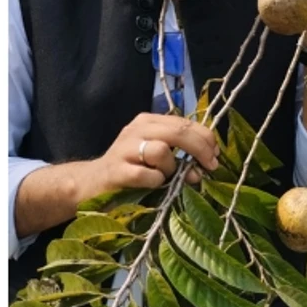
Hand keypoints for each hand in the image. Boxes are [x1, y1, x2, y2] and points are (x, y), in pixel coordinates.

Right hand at [96, 113, 219, 191]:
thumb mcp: (156, 157)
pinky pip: (147, 174)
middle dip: (199, 149)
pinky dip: (156, 181)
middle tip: (209, 167)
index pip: (185, 123)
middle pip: (178, 132)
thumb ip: (179, 156)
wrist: (91, 184)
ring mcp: (125, 149)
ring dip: (171, 168)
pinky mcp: (117, 171)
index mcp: (148, 121)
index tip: (215, 154)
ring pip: (162, 150)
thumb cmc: (130, 169)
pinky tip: (151, 185)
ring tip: (165, 177)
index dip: (205, 138)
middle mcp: (137, 129)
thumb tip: (205, 167)